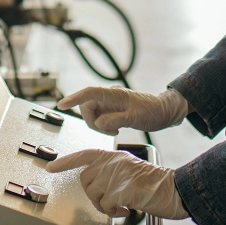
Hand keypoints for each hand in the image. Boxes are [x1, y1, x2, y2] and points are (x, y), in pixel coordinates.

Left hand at [46, 148, 187, 218]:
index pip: (84, 154)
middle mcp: (113, 162)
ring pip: (93, 194)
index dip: (65, 161)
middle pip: (85, 180)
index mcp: (114, 155)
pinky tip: (126, 209)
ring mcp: (117, 174)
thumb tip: (95, 183)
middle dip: (93, 195)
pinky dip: (113, 212)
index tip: (50, 166)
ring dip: (104, 206)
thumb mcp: (130, 168)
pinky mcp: (122, 189)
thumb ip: (111, 170)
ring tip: (120, 206)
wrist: (174, 188)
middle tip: (109, 201)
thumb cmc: (154, 183)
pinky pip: (106, 205)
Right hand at [57, 86, 190, 134]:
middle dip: (92, 121)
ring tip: (115, 130)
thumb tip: (98, 123)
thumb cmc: (153, 112)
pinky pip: (99, 118)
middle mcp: (109, 97)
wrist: (164, 112)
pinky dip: (104, 126)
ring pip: (92, 114)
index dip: (73, 98)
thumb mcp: (135, 118)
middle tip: (108, 131)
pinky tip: (115, 129)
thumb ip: (115, 120)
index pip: (88, 93)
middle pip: (87, 107)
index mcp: (113, 94)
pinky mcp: (112, 110)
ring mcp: (110, 104)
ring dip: (99, 126)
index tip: (61, 105)